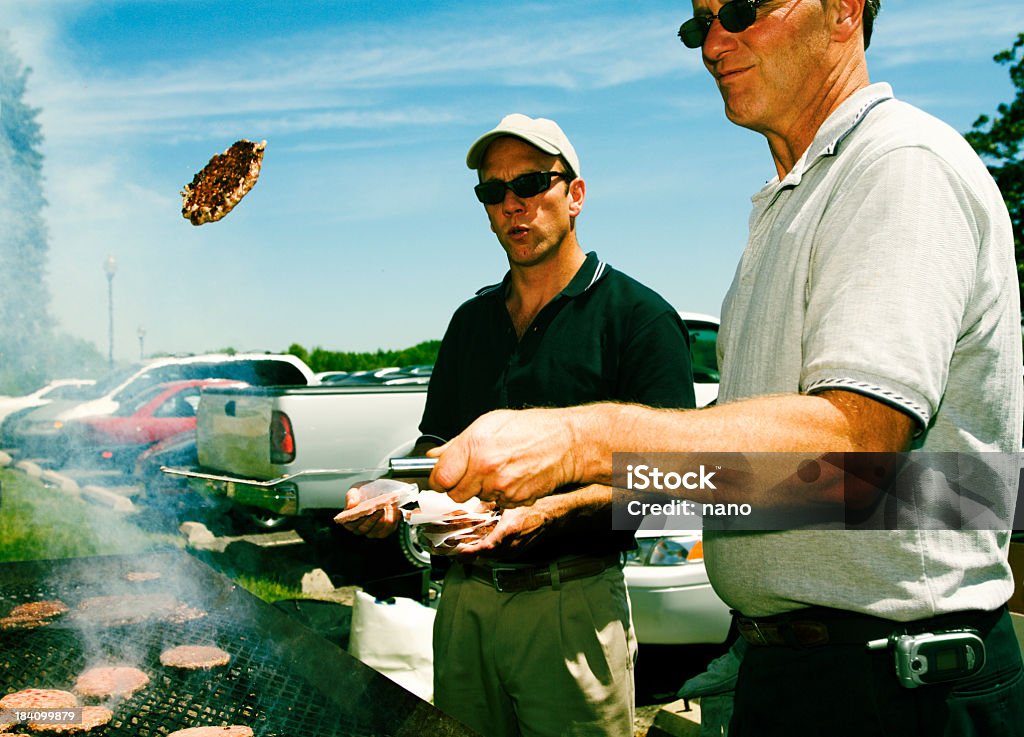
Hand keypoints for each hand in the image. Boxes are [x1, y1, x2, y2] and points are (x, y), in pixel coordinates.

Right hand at [340, 485, 400, 537]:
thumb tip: (350, 504)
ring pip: (380, 528)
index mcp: (349, 522)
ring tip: (389, 504)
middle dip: (375, 517)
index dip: (361, 518)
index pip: (352, 524)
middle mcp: (360, 530)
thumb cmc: (363, 492)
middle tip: (382, 507)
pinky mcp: (386, 531)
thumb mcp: (355, 490)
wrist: (377, 491)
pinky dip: (394, 517)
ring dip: (386, 516)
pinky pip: (391, 527)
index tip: (369, 510)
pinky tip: (396, 508)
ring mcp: (373, 532)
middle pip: (366, 528)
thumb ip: (351, 496)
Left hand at [426, 408, 577, 506]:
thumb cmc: (532, 428)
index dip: (439, 478)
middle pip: (454, 494)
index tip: (442, 476)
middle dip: (459, 485)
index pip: (440, 477)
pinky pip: (495, 503)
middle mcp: (485, 468)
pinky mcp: (514, 500)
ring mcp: (500, 487)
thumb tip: (435, 455)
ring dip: (480, 489)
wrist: (566, 443)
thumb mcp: (490, 423)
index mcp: (476, 446)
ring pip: (475, 499)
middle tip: (472, 472)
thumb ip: (458, 443)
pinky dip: (499, 495)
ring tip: (497, 470)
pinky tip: (510, 478)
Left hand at [451, 506, 548, 557]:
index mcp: (509, 530)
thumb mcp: (507, 502)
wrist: (550, 515)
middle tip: (455, 551)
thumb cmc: (533, 507)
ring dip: (478, 555)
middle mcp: (512, 544)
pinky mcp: (517, 553)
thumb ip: (487, 506)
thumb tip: (472, 511)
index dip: (471, 552)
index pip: (486, 547)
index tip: (459, 552)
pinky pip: (499, 556)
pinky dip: (488, 553)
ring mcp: (515, 550)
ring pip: (491, 557)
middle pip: (485, 556)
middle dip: (469, 555)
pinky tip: (482, 546)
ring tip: (465, 549)